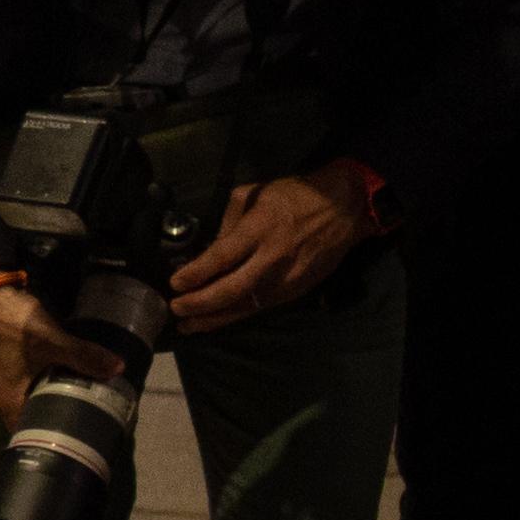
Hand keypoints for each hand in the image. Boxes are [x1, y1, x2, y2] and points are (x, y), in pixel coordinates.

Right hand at [0, 275, 130, 427]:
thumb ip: (84, 356)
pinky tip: (74, 384)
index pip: (31, 435)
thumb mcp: (52, 341)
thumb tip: (118, 369)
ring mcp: (10, 384)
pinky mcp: (16, 370)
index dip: (54, 442)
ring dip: (58, 404)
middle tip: (92, 426)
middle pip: (36, 420)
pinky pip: (37, 388)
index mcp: (9, 401)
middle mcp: (6, 398)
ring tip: (89, 408)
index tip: (80, 443)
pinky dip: (54, 389)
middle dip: (61, 423)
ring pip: (37, 403)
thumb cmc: (14, 326)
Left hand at [167, 172, 365, 334]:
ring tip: (189, 325)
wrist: (344, 209)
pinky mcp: (297, 291)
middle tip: (176, 309)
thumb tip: (210, 248)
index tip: (174, 284)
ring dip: (215, 318)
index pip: (222, 257)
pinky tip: (218, 319)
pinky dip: (237, 315)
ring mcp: (287, 278)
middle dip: (200, 304)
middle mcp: (273, 258)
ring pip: (246, 306)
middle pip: (231, 290)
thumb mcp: (254, 194)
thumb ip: (229, 222)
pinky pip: (261, 307)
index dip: (196, 273)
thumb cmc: (294, 196)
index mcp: (260, 229)